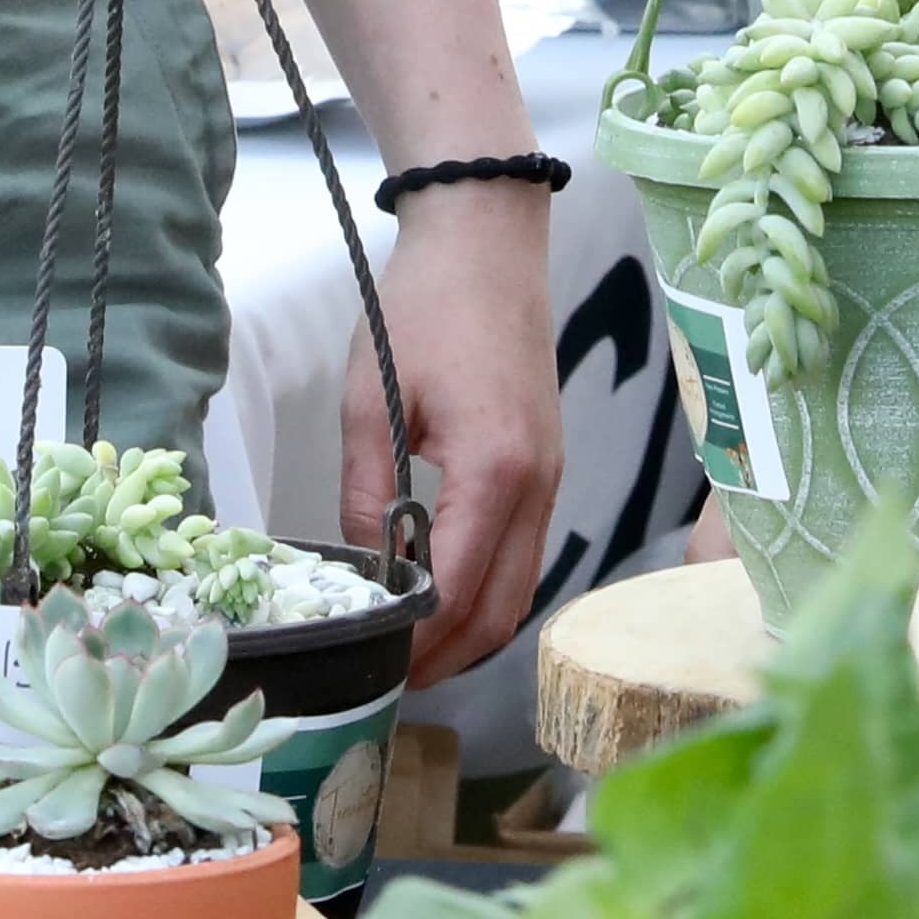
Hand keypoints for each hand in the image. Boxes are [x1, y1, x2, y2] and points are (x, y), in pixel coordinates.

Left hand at [355, 181, 567, 686]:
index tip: (374, 667)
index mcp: (496, 471)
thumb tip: (364, 565)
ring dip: (475, 629)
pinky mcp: (550, 463)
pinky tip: (446, 591)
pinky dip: (493, 589)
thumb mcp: (372, 398)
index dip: (417, 643)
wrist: (488, 239)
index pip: (460, 592)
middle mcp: (539, 485)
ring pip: (524, 586)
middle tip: (392, 678)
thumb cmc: (424, 307)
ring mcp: (553, 475)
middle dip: (451, 657)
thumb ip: (366, 490)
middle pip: (505, 609)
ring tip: (414, 648)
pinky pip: (529, 551)